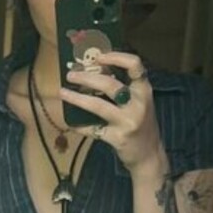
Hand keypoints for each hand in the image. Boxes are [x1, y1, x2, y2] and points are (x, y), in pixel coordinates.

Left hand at [59, 51, 162, 174]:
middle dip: (86, 77)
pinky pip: (93, 129)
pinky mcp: (117, 138)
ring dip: (77, 98)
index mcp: (144, 90)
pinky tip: (71, 123)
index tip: (98, 57)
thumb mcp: (139, 102)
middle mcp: (138, 104)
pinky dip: (80, 126)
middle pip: (109, 84)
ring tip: (63, 92)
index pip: (134, 65)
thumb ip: (125, 87)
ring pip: (98, 105)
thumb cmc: (141, 124)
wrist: (149, 155)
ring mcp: (127, 122)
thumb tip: (95, 70)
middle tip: (71, 75)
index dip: (116, 57)